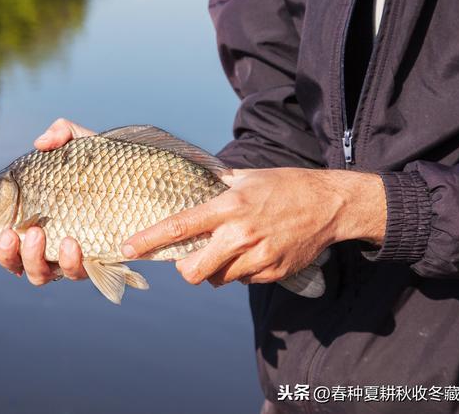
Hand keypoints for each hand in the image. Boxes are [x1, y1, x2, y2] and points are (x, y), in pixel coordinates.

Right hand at [0, 118, 95, 284]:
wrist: (147, 185)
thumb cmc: (107, 167)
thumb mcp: (84, 144)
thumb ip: (61, 134)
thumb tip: (40, 143)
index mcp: (34, 218)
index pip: (3, 234)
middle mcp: (48, 242)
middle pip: (15, 261)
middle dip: (5, 253)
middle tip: (8, 233)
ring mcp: (70, 256)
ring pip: (40, 274)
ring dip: (32, 258)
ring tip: (37, 233)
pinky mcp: (95, 264)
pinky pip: (77, 273)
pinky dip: (70, 262)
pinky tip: (72, 243)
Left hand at [121, 168, 385, 286]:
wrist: (330, 204)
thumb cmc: (286, 186)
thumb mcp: (247, 176)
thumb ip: (216, 184)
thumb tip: (191, 182)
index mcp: (229, 207)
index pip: (180, 226)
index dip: (150, 240)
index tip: (128, 248)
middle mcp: (240, 234)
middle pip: (194, 271)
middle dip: (185, 269)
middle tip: (189, 260)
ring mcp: (258, 257)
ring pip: (218, 279)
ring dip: (216, 270)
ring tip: (230, 250)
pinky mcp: (272, 272)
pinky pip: (243, 281)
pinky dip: (240, 272)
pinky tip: (253, 252)